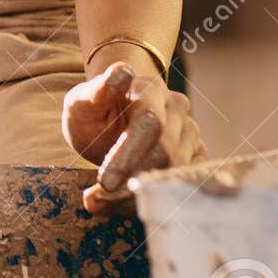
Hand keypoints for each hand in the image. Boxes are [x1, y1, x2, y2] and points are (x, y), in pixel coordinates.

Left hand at [63, 61, 207, 213]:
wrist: (110, 117)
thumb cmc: (93, 110)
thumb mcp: (81, 100)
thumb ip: (97, 91)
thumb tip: (122, 72)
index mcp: (149, 88)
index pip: (148, 123)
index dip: (128, 155)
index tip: (105, 181)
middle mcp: (175, 108)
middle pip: (165, 152)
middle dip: (132, 178)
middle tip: (98, 199)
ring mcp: (189, 131)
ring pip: (174, 170)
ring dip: (139, 193)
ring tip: (104, 203)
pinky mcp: (196, 154)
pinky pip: (181, 182)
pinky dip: (152, 199)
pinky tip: (125, 204)